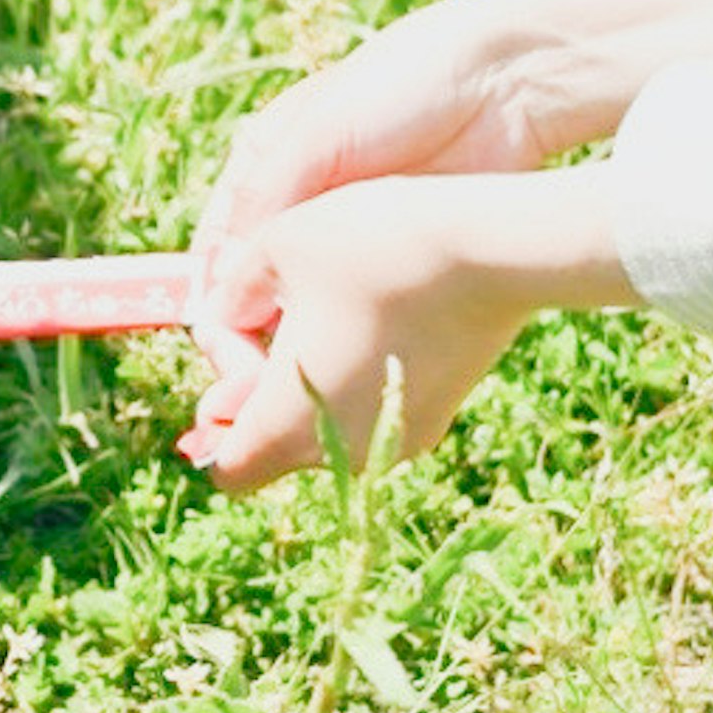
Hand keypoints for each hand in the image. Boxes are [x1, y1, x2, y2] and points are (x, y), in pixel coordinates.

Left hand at [182, 169, 629, 493]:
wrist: (496, 249)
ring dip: (310, 382)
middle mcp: (341, 451)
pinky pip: (371, 414)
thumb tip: (223, 314)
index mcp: (288, 424)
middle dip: (260, 391)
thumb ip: (231, 292)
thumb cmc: (374, 244)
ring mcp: (395, 439)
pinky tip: (372, 316)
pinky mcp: (435, 416)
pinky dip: (356, 379)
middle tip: (276, 314)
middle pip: (273, 448)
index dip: (215, 414)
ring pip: (325, 429)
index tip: (241, 344)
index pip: (226, 468)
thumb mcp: (276, 244)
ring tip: (327, 307)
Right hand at [187, 0, 570, 372]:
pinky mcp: (399, 256)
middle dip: (254, 330)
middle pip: (260, 287)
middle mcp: (302, 206)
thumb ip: (263, 201)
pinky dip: (350, 335)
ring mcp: (353, 236)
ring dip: (302, 339)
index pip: (219, 249)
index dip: (215, 298)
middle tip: (259, 374)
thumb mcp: (316, 133)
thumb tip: (221, 282)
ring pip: (309, 304)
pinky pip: (361, 307)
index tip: (222, 341)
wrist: (504, 82)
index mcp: (266, 166)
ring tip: (302, 374)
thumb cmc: (401, 87)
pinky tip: (349, 360)